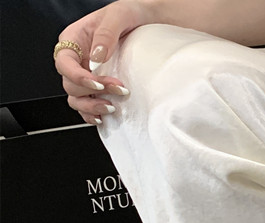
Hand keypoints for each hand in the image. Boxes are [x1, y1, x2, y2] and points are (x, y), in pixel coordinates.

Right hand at [54, 1, 152, 124]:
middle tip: (119, 89)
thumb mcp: (119, 15)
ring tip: (111, 107)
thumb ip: (106, 33)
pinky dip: (92, 113)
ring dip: (91, 106)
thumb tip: (97, 57)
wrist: (150, 23)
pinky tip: (103, 116)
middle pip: (70, 84)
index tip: (98, 83)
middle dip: (92, 91)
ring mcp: (86, 75)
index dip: (77, 77)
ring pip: (75, 98)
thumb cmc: (131, 14)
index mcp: (74, 40)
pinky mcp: (98, 88)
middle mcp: (77, 59)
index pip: (64, 63)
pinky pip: (86, 105)